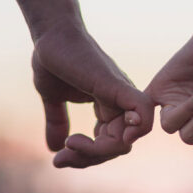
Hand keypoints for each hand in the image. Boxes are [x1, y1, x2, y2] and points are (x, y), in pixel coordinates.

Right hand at [32, 19, 152, 167]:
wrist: (51, 33)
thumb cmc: (53, 59)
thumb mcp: (54, 98)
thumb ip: (58, 122)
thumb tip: (55, 149)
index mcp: (108, 107)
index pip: (110, 144)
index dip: (86, 157)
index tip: (59, 159)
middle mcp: (120, 104)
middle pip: (119, 147)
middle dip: (89, 159)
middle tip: (61, 159)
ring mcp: (121, 95)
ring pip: (127, 139)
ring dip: (97, 152)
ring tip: (70, 145)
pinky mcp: (117, 85)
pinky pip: (142, 112)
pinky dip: (132, 130)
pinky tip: (98, 138)